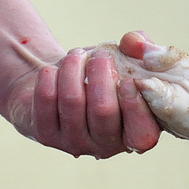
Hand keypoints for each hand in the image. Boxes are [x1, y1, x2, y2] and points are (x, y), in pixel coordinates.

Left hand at [7, 43, 160, 156]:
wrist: (60, 84)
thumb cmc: (102, 75)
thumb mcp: (127, 61)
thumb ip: (141, 49)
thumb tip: (135, 43)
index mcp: (133, 135)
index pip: (142, 135)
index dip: (136, 106)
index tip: (130, 80)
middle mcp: (105, 146)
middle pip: (103, 111)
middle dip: (101, 73)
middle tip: (100, 55)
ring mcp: (73, 143)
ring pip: (73, 101)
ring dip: (73, 68)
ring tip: (76, 56)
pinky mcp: (46, 134)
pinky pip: (47, 99)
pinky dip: (50, 76)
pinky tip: (53, 69)